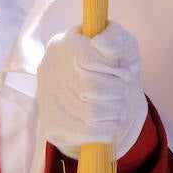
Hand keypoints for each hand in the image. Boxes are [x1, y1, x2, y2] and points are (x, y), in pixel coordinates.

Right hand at [37, 21, 147, 160]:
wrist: (102, 99)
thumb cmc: (114, 68)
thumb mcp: (121, 45)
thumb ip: (115, 39)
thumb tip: (100, 44)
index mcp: (62, 45)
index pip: (90, 60)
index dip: (116, 69)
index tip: (125, 71)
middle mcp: (48, 71)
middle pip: (93, 88)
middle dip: (118, 92)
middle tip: (123, 91)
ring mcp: (47, 100)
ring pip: (92, 113)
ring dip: (116, 111)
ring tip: (119, 106)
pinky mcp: (53, 128)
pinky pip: (88, 133)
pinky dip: (109, 129)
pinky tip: (111, 121)